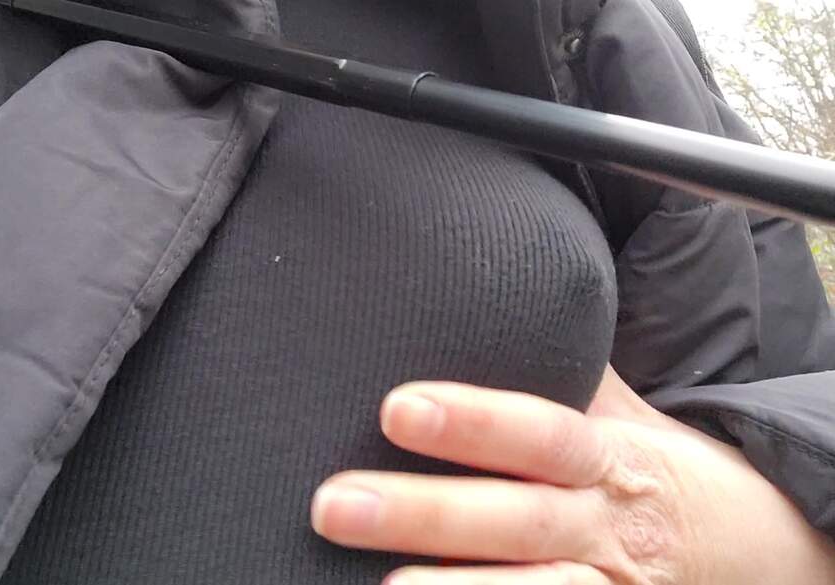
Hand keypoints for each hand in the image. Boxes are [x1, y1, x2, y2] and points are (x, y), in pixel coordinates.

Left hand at [310, 368, 834, 583]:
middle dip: (426, 512)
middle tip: (334, 503)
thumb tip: (496, 298)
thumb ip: (564, 372)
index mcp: (608, 456)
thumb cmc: (657, 463)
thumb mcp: (623, 412)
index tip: (397, 407)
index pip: (539, 432)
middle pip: (515, 519)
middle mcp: (605, 524)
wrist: (756, 544)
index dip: (474, 422)